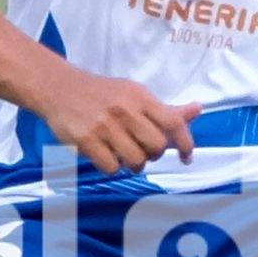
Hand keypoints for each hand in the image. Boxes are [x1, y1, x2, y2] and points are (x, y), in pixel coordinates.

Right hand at [31, 65, 199, 174]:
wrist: (60, 89)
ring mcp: (104, 126)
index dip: (186, 143)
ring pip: (136, 161)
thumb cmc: (104, 94)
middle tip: (144, 150)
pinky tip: (106, 155)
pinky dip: (112, 166)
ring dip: (133, 164)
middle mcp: (124, 110)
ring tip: (124, 154)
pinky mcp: (86, 140)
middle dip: (154, 154)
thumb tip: (198, 110)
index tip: (186, 157)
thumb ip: (165, 109)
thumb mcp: (135, 94)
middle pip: (157, 147)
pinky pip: (112, 167)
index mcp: (140, 97)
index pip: (173, 122)